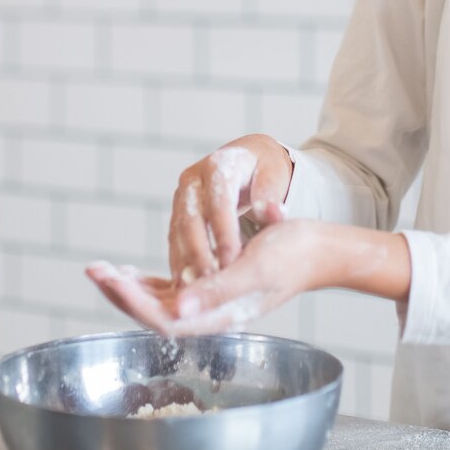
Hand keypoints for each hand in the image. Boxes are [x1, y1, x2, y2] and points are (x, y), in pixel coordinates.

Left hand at [89, 220, 321, 336]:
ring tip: (101, 269)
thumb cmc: (292, 255)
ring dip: (129, 289)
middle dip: (121, 294)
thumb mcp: (255, 269)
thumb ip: (217, 292)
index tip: (108, 279)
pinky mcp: (212, 290)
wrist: (318, 250)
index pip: (164, 319)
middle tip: (93, 268)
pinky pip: (172, 293)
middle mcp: (212, 316)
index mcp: (220, 316)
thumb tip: (178, 311)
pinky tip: (130, 273)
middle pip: (155, 314)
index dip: (132, 302)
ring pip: (159, 304)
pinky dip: (148, 284)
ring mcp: (211, 305)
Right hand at [166, 135, 293, 281]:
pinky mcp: (177, 211)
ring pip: (178, 232)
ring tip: (195, 291)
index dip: (224, 234)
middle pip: (190, 219)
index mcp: (219, 165)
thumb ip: (271, 197)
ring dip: (185, 261)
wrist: (248, 158)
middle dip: (198, 253)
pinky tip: (187, 285)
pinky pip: (175, 239)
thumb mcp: (273, 176)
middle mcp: (193, 179)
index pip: (219, 203)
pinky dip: (180, 262)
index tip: (232, 262)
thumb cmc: (264, 169)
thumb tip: (274, 214)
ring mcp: (182, 195)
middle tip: (209, 283)